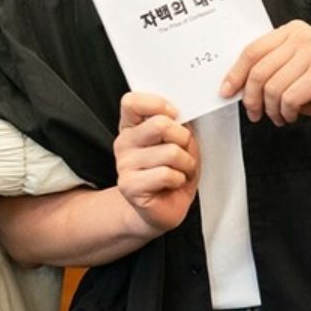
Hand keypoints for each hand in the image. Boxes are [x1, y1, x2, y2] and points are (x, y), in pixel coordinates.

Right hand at [114, 92, 199, 233]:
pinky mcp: (129, 186)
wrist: (161, 208)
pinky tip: (173, 183)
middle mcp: (124, 143)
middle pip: (160, 124)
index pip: (132, 102)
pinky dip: (179, 179)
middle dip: (183, 138)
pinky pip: (166, 174)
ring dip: (186, 164)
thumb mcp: (179, 142)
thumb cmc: (172, 172)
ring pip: (170, 152)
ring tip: (179, 171)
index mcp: (132, 127)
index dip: (158, 104)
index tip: (174, 115)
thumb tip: (184, 115)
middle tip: (182, 150)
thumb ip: (177, 125)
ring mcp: (124, 165)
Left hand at [219, 20, 310, 126]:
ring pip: (273, 88)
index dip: (235, 73)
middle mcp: (303, 38)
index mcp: (292, 31)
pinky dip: (286, 112)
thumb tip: (232, 85)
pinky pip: (290, 98)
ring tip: (279, 116)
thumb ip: (268, 70)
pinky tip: (292, 115)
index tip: (226, 91)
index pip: (252, 51)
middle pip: (259, 71)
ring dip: (272, 109)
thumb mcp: (291, 72)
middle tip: (255, 113)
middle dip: (251, 98)